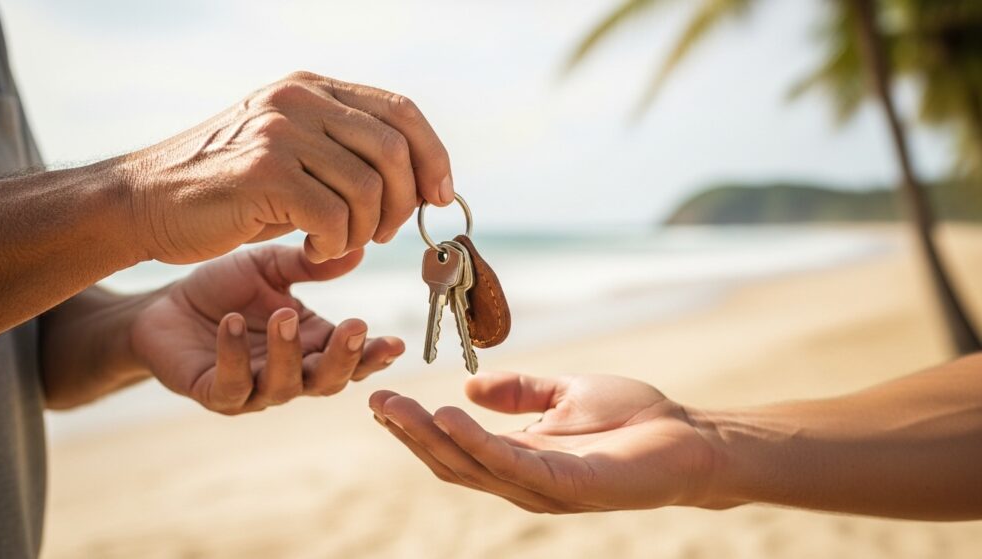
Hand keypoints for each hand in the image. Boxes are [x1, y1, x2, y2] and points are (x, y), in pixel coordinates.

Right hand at [119, 71, 452, 263]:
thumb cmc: (228, 190)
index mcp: (313, 89)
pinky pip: (335, 217)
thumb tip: (426, 186)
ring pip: (369, 188)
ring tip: (338, 242)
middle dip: (403, 203)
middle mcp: (300, 99)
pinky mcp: (263, 172)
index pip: (402, 112)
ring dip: (365, 230)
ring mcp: (281, 132)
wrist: (145, 202)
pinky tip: (312, 249)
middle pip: (396, 151)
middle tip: (383, 234)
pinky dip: (335, 245)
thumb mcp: (292, 155)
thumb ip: (348, 156)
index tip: (440, 196)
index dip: (433, 156)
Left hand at [130, 244, 403, 413]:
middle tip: (354, 328)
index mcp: (312, 345)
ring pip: (284, 385)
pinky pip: (230, 384)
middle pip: (328, 381)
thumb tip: (357, 246)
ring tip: (283, 316)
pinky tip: (230, 324)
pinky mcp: (214, 393)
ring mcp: (254, 388)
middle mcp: (290, 373)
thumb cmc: (224, 289)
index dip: (375, 354)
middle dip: (344, 358)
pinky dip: (232, 355)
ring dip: (287, 353)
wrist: (163, 304)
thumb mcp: (270, 268)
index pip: (353, 357)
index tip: (396, 343)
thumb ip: (310, 265)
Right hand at [369, 372, 721, 512]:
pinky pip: (512, 465)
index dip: (417, 427)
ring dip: (429, 437)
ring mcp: (544, 488)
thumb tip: (467, 388)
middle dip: (409, 433)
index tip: (382, 398)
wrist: (691, 437)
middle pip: (453, 461)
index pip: (456, 447)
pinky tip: (449, 416)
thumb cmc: (634, 418)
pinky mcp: (569, 485)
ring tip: (395, 406)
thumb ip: (520, 391)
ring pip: (472, 466)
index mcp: (520, 457)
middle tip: (375, 400)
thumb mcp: (563, 393)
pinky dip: (477, 442)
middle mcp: (524, 480)